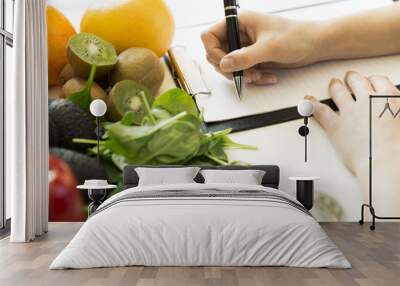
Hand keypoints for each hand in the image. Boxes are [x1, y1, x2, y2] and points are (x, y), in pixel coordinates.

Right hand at [201, 11, 319, 83]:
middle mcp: (239, 34)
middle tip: (245, 73)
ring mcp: (245, 47)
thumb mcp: (269, 47)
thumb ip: (244, 56)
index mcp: (239, 22)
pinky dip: (252, 78)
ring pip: (229, 66)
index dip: (213, 52)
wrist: (314, 46)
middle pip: (216, 55)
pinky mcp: (252, 58)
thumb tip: (224, 64)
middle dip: (230, 68)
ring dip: (242, 75)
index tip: (226, 63)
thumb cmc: (296, 37)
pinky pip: (242, 72)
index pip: (209, 36)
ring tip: (258, 75)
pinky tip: (266, 76)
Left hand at [307, 72, 399, 214]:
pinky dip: (312, 104)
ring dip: (335, 86)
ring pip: (338, 91)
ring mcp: (349, 111)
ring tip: (333, 84)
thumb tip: (396, 114)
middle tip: (349, 78)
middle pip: (357, 81)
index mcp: (389, 98)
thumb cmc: (398, 148)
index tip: (371, 82)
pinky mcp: (335, 125)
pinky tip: (308, 100)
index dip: (372, 80)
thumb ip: (397, 112)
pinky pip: (320, 110)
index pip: (378, 80)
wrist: (385, 162)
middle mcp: (367, 100)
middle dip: (352, 78)